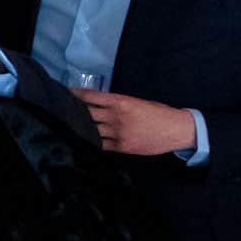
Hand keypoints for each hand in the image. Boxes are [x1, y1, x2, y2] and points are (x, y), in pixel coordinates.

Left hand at [73, 90, 195, 156]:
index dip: (76, 95)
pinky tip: (84, 139)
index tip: (66, 94)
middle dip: (75, 111)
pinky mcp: (121, 147)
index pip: (91, 97)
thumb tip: (98, 104)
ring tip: (70, 125)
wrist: (177, 130)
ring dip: (82, 127)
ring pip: (91, 130)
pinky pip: (100, 144)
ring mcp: (118, 133)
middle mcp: (116, 117)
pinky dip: (92, 141)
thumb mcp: (137, 102)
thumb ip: (118, 103)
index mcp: (121, 102)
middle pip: (87, 113)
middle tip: (64, 110)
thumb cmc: (158, 113)